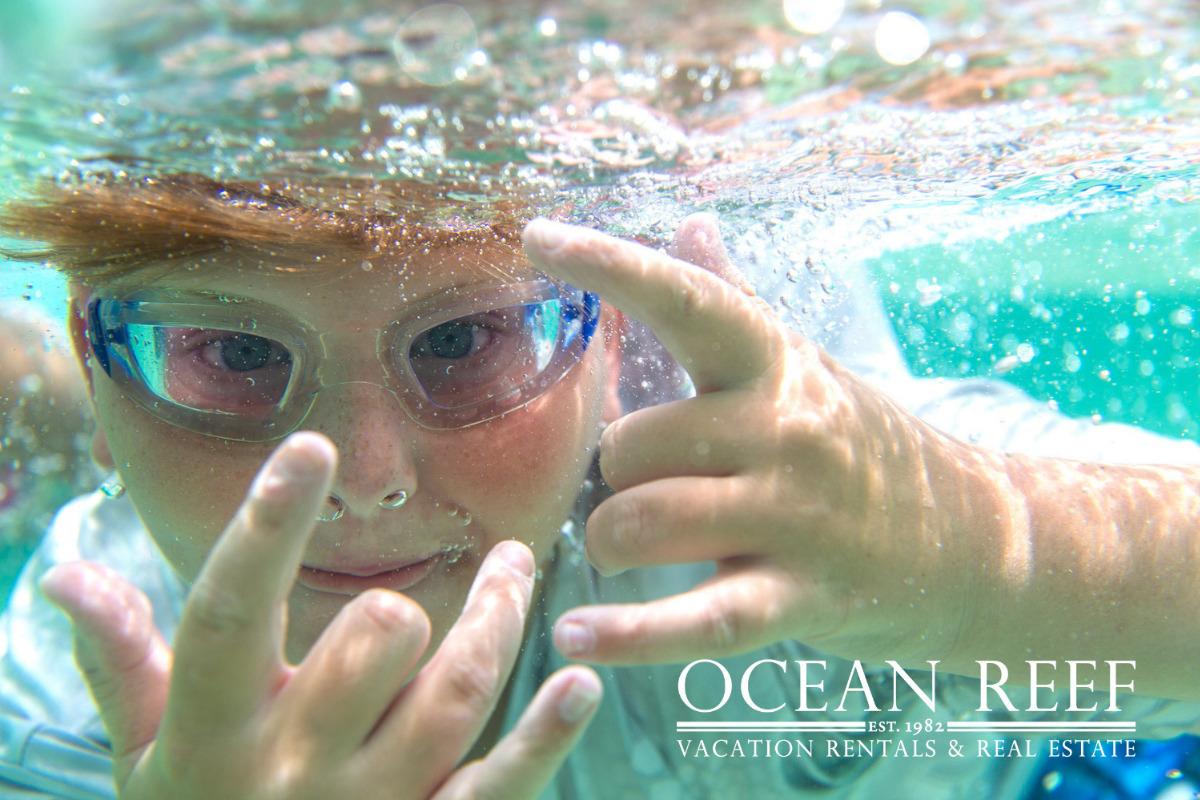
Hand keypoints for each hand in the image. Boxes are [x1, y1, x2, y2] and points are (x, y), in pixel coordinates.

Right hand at [40, 432, 600, 798]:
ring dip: (498, 622)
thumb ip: (123, 664)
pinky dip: (546, 737)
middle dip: (402, 605)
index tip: (309, 449)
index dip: (266, 527)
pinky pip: (498, 788)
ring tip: (519, 567)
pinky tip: (580, 684)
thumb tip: (63, 575)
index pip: (229, 612)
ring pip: (452, 697)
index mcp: (211, 731)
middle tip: (437, 579)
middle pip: (372, 642)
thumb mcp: (145, 758)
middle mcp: (292, 768)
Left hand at [523, 215, 982, 666]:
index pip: (688, 299)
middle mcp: (785, 430)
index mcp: (775, 365)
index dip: (611, 265)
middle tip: (646, 485)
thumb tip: (691, 221)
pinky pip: (699, 619)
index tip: (536, 236)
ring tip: (630, 547)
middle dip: (616, 475)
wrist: (972, 539)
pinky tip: (575, 636)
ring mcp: (797, 518)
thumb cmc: (858, 442)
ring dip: (612, 542)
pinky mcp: (803, 598)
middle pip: (632, 446)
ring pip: (645, 524)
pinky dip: (631, 634)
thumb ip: (735, 298)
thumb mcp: (799, 365)